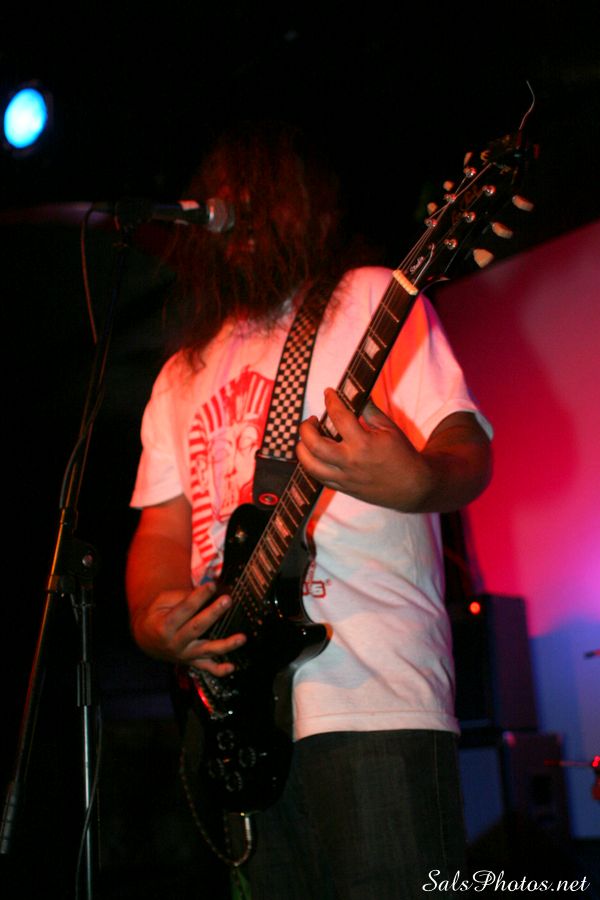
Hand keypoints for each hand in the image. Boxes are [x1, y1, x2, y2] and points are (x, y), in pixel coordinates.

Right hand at [131, 582, 245, 675]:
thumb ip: (181, 597)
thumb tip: (205, 590)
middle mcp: (174, 643)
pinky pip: (206, 668)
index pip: (184, 609)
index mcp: (164, 626)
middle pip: (197, 628)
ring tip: (241, 638)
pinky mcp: (192, 662)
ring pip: (207, 650)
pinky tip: (232, 667)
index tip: (212, 585)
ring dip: (225, 645)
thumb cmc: (156, 616)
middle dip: (213, 613)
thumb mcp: (161, 602)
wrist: (146, 640)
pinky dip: (219, 670)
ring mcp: (184, 655)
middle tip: (227, 600)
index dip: (198, 596)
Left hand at [297, 389, 428, 510]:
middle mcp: (350, 461)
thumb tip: (355, 394)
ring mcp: (344, 477)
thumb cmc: (403, 455)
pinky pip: (318, 477)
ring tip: (308, 438)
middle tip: (312, 419)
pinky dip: (311, 463)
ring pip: (310, 464)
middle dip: (306, 427)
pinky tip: (315, 454)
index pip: (339, 416)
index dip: (330, 400)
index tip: (328, 393)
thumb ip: (370, 411)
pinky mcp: (343, 488)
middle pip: (314, 444)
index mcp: (363, 443)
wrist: (412, 487)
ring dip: (302, 447)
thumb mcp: (390, 429)